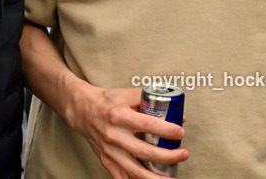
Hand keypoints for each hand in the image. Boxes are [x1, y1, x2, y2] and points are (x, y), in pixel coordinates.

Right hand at [68, 84, 186, 178]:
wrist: (83, 110)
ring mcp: (110, 151)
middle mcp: (114, 135)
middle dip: (168, 156)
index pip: (148, 125)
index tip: (180, 132)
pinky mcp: (106, 160)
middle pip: (145, 152)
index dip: (166, 130)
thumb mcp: (127, 94)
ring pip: (135, 171)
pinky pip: (122, 176)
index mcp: (119, 116)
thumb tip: (176, 114)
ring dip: (156, 177)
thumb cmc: (108, 101)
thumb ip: (151, 101)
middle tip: (183, 154)